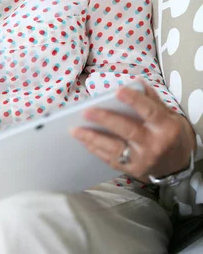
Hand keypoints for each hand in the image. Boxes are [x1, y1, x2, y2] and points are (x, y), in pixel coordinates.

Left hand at [71, 80, 196, 181]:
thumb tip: (135, 82)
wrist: (178, 164)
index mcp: (165, 126)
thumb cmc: (170, 133)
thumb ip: (151, 99)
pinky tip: (84, 141)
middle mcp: (154, 144)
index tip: (117, 91)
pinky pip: (111, 160)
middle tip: (85, 112)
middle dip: (105, 120)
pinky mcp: (133, 171)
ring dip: (92, 138)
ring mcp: (143, 160)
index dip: (133, 100)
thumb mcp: (168, 114)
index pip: (149, 110)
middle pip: (127, 130)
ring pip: (115, 148)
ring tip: (75, 130)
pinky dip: (96, 150)